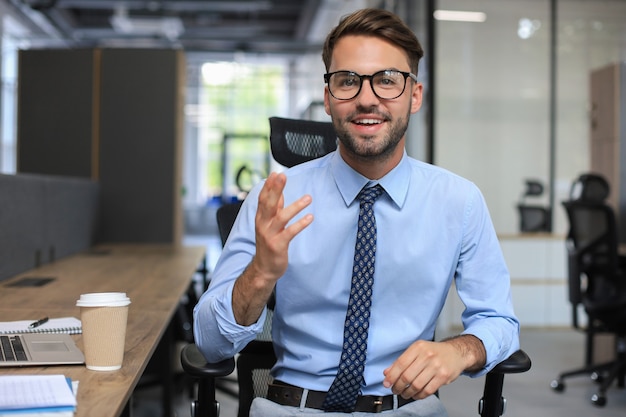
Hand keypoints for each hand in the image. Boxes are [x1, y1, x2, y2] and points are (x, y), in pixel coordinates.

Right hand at [232, 172, 312, 325]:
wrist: (264, 268)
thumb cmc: (269, 243)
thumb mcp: (269, 224)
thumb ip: (274, 208)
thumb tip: (278, 191)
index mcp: (261, 217)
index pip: (263, 198)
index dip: (269, 186)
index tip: (275, 173)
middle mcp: (263, 224)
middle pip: (269, 204)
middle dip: (275, 189)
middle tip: (282, 176)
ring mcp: (270, 235)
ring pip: (281, 217)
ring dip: (295, 206)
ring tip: (308, 198)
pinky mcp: (278, 245)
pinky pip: (290, 233)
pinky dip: (300, 224)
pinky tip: (310, 217)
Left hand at [382, 336, 484, 399]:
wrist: (456, 353)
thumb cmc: (434, 352)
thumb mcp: (417, 350)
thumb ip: (401, 361)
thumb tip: (387, 373)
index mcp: (418, 347)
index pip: (400, 363)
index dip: (391, 376)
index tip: (387, 383)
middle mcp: (427, 356)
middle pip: (407, 376)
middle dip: (398, 386)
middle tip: (395, 390)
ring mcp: (436, 366)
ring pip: (416, 385)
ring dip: (407, 393)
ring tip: (404, 394)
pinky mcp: (443, 377)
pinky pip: (427, 390)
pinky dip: (419, 395)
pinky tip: (416, 395)